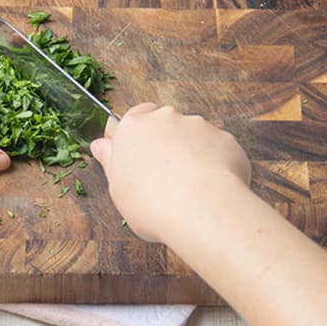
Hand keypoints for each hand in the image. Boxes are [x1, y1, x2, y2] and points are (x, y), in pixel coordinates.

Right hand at [90, 103, 250, 242]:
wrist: (199, 209)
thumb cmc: (151, 204)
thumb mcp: (117, 189)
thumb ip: (111, 162)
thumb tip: (101, 146)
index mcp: (134, 127)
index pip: (135, 116)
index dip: (139, 135)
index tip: (140, 155)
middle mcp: (166, 118)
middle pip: (165, 124)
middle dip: (167, 144)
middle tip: (165, 176)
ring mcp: (198, 126)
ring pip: (193, 136)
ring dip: (192, 154)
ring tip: (190, 188)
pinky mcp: (225, 139)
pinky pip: (218, 149)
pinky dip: (215, 164)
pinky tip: (210, 189)